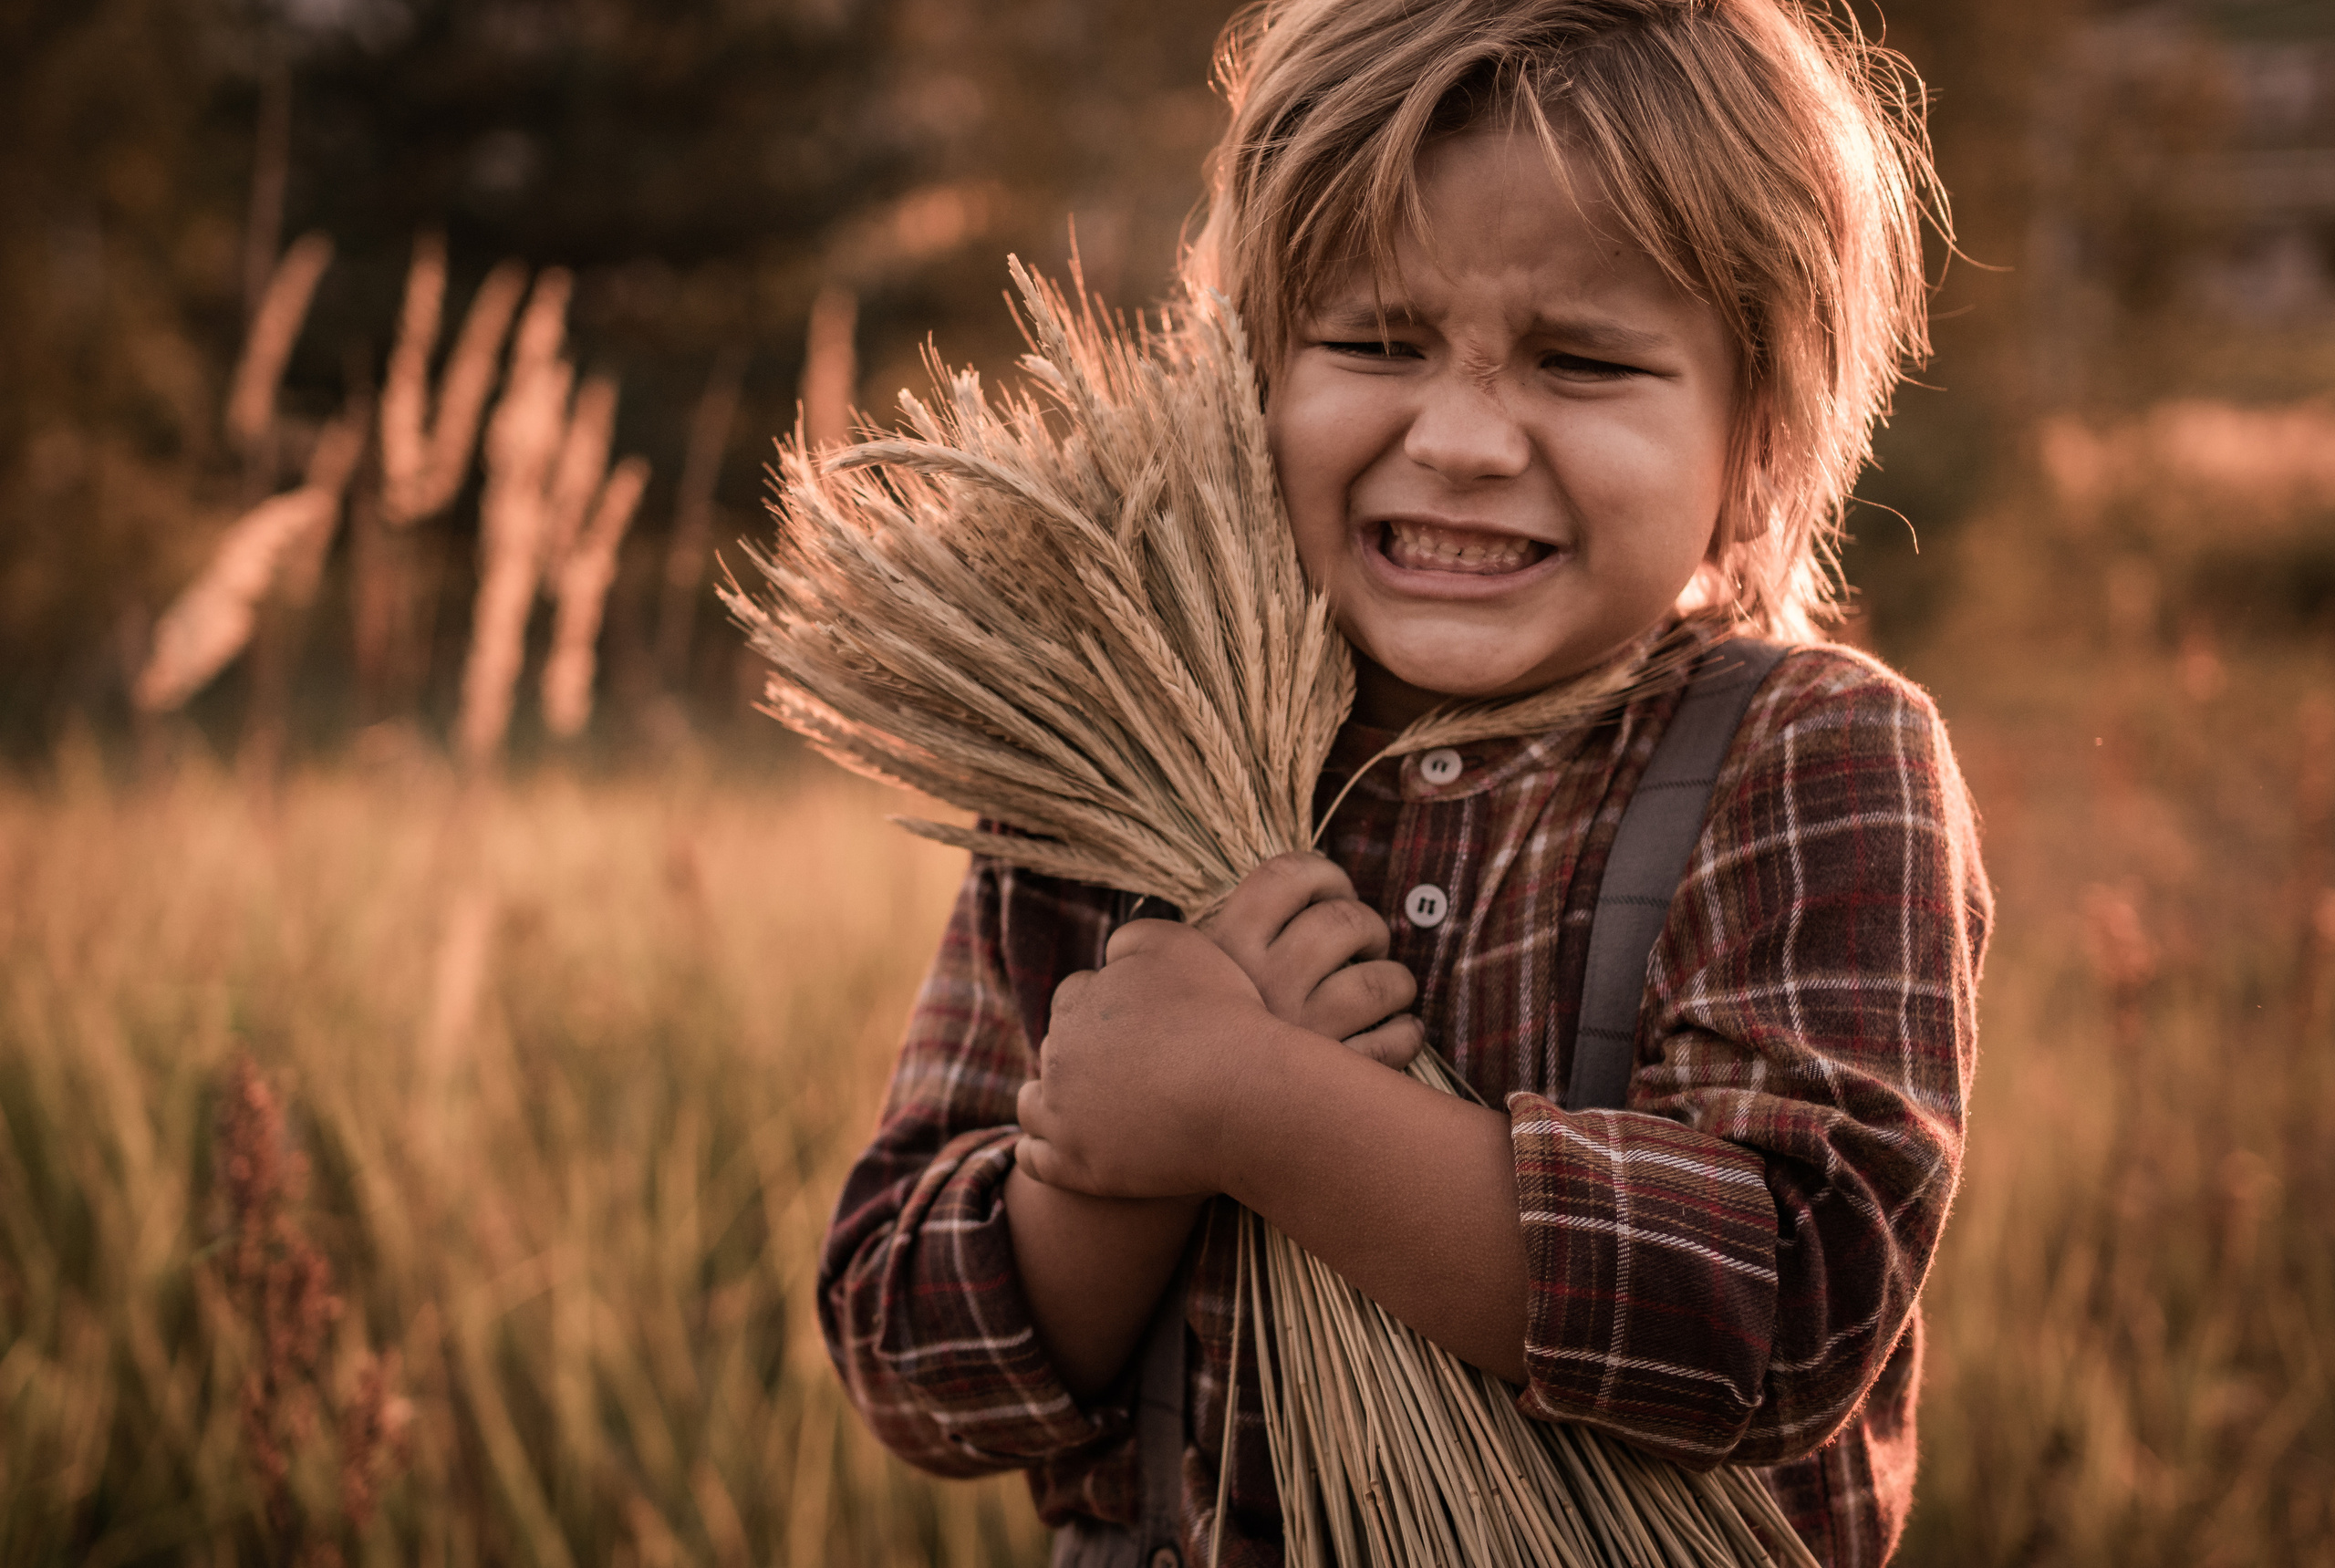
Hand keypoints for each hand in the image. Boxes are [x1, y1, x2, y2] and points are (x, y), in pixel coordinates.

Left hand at [1015, 919, 1278, 1198]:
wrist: (1244, 1095)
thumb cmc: (1220, 1016)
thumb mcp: (1176, 944)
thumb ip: (1130, 939)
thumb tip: (1107, 955)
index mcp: (1077, 1004)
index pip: (1074, 997)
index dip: (1105, 1006)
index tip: (1135, 1022)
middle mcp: (1058, 1057)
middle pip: (1056, 1048)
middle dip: (1080, 1052)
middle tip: (1121, 1066)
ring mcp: (1062, 1118)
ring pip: (1033, 1104)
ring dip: (1047, 1100)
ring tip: (1078, 1107)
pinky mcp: (1075, 1168)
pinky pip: (1033, 1161)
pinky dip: (1037, 1152)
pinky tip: (1053, 1150)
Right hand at [1203, 852, 1422, 1069]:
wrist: (1192, 1099)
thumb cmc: (1215, 1026)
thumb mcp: (1209, 969)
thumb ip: (1248, 928)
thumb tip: (1320, 891)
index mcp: (1228, 946)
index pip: (1285, 876)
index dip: (1325, 875)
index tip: (1336, 893)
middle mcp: (1260, 984)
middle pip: (1342, 921)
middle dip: (1370, 928)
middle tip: (1366, 947)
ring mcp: (1296, 1033)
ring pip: (1377, 983)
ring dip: (1397, 981)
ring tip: (1391, 989)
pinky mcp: (1324, 1078)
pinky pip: (1390, 1044)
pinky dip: (1407, 1033)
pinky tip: (1401, 1030)